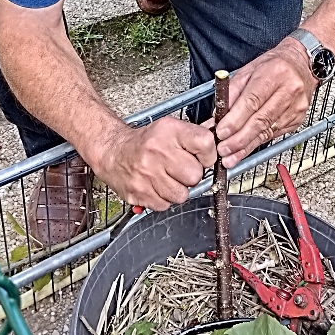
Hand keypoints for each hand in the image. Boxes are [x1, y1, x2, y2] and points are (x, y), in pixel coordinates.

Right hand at [96, 117, 215, 210]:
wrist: (113, 152)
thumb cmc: (146, 142)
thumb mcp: (170, 129)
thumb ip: (196, 135)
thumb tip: (221, 139)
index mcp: (169, 131)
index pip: (205, 144)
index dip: (208, 155)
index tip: (202, 156)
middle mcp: (157, 152)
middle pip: (195, 175)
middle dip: (190, 175)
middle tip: (179, 169)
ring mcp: (147, 174)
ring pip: (182, 194)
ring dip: (177, 189)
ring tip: (167, 177)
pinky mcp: (139, 193)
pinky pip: (165, 205)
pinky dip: (163, 198)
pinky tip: (156, 186)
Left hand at [215, 37, 316, 168]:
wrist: (302, 64)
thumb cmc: (274, 65)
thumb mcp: (249, 70)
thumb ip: (232, 91)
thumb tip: (218, 114)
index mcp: (275, 73)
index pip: (252, 101)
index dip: (235, 120)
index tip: (221, 132)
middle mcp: (289, 90)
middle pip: (261, 120)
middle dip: (239, 139)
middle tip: (223, 149)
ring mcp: (296, 107)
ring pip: (268, 131)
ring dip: (246, 146)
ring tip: (230, 156)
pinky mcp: (298, 119)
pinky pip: (274, 134)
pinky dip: (257, 143)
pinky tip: (245, 150)